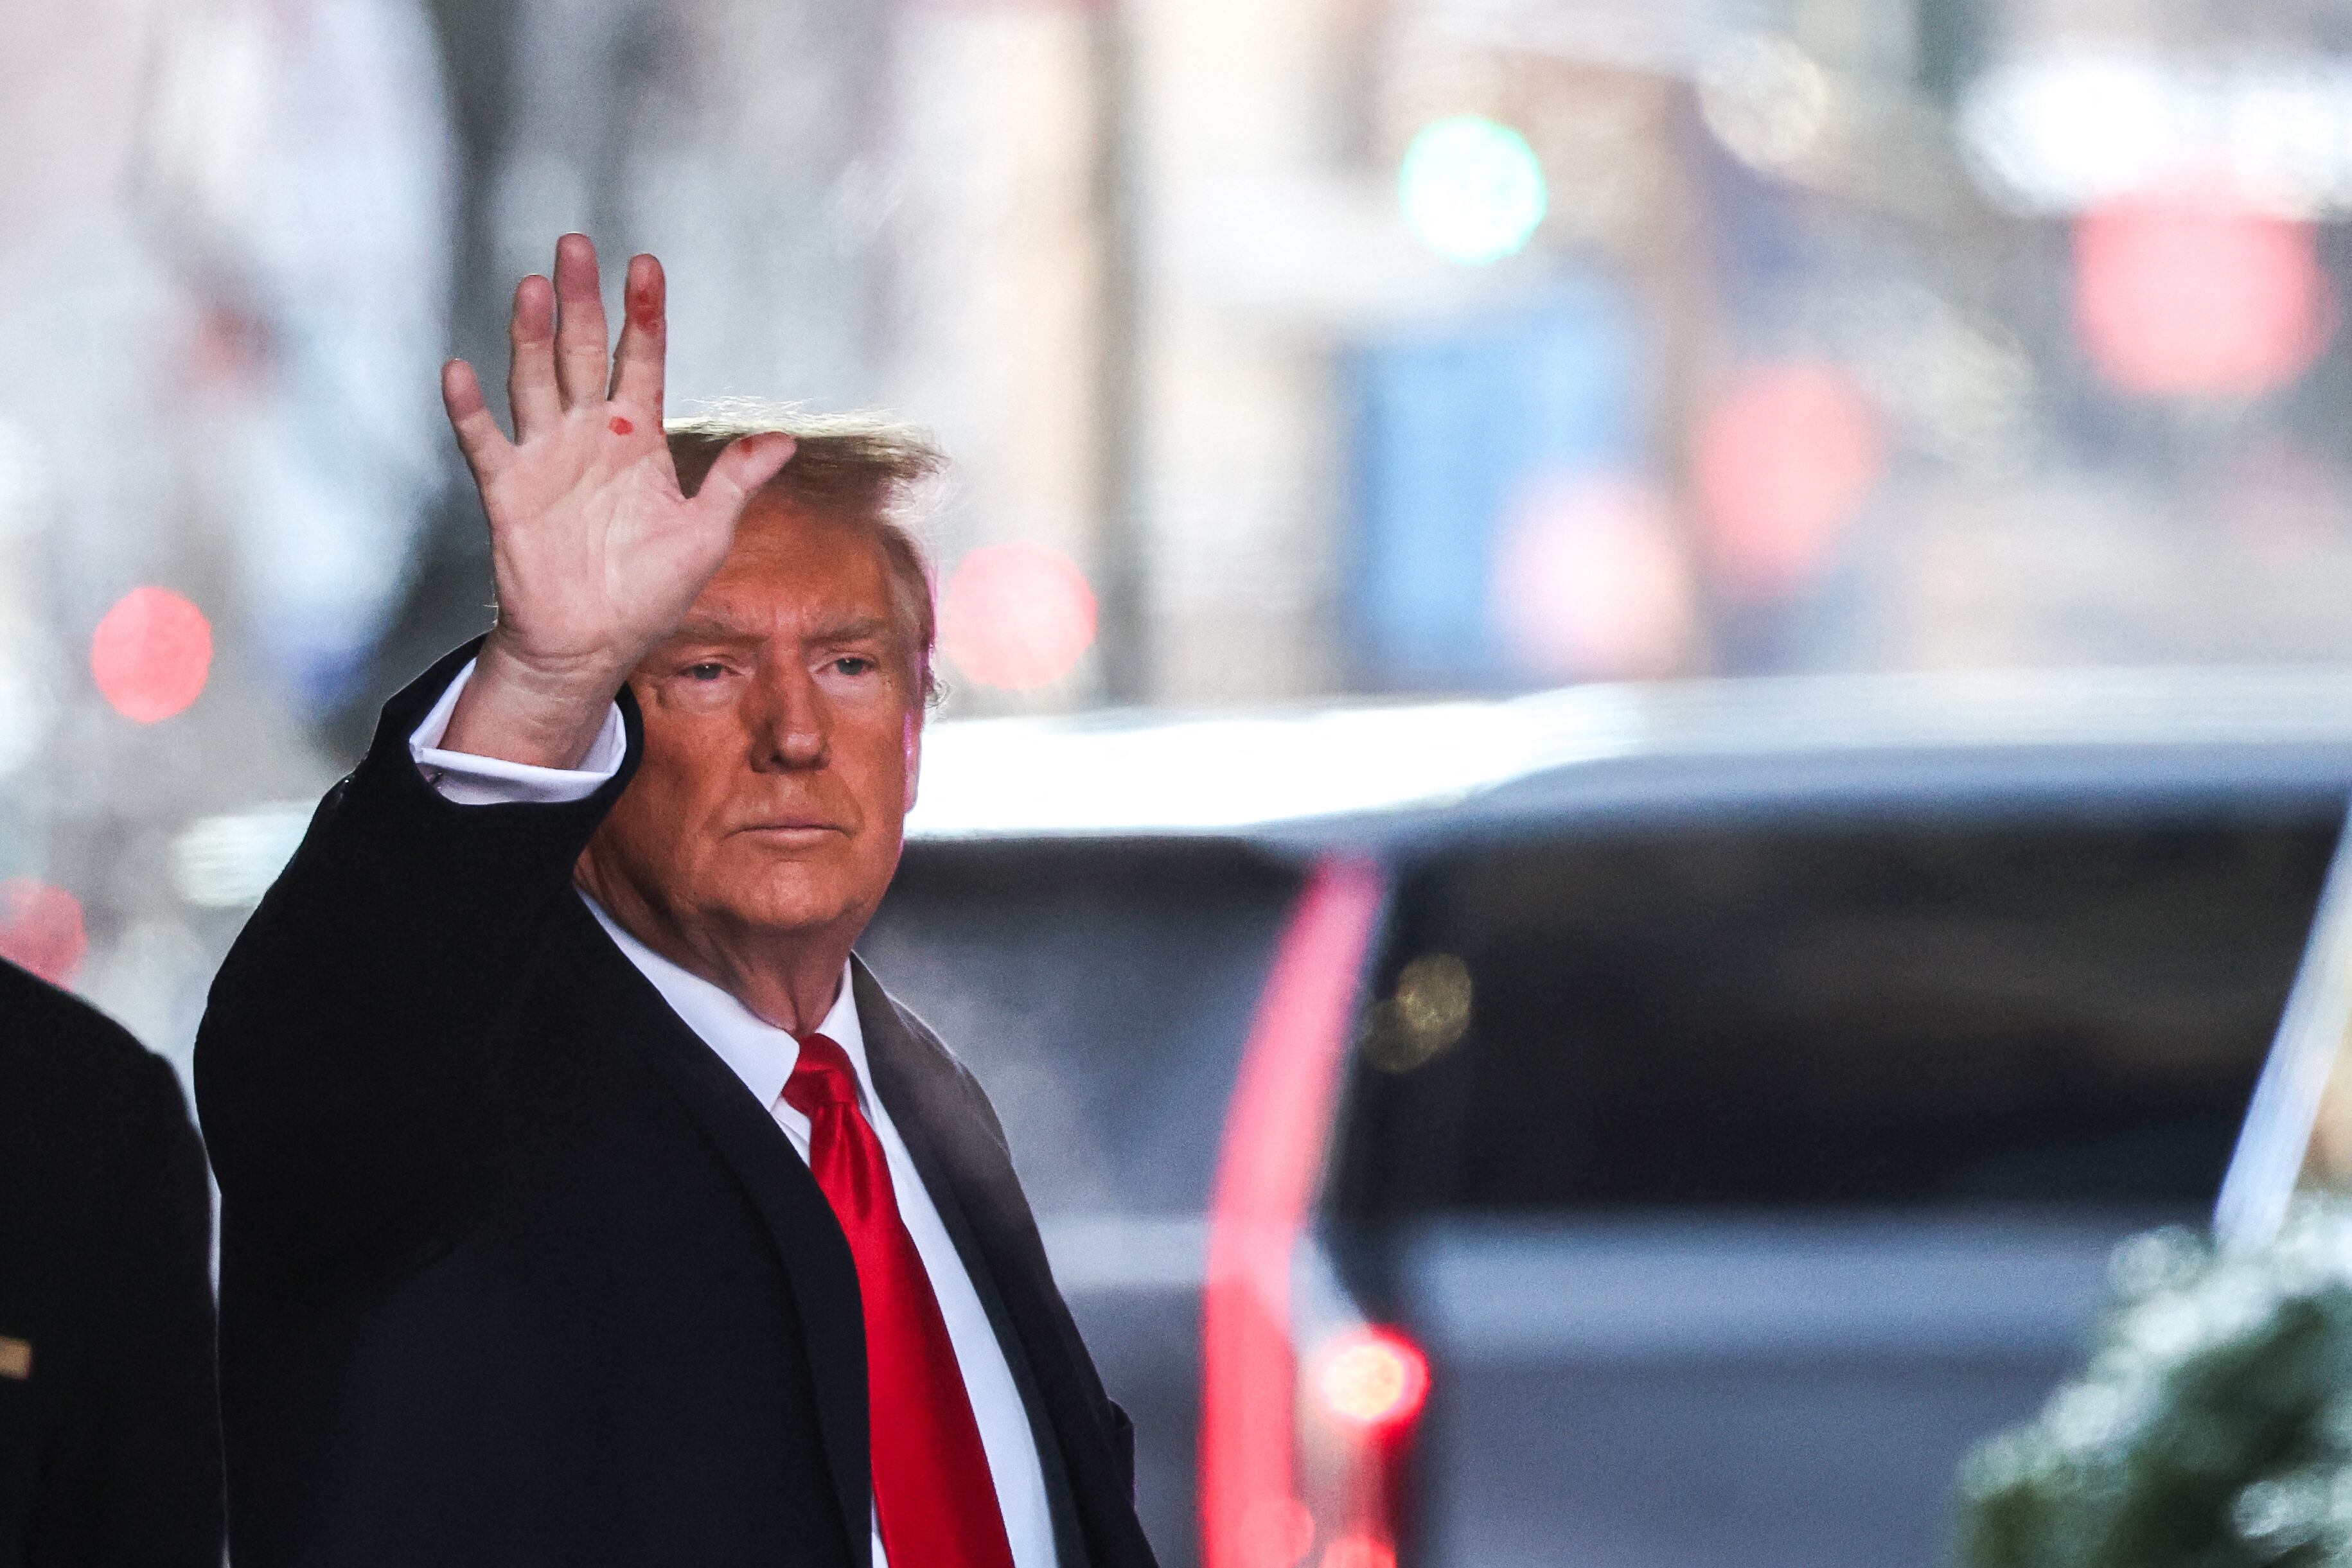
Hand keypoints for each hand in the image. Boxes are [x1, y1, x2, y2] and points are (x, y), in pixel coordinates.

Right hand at [435, 234, 795, 768]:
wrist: (593, 643)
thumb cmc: (650, 591)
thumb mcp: (706, 534)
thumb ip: (737, 481)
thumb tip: (787, 441)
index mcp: (638, 438)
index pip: (641, 360)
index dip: (644, 314)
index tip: (646, 264)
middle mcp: (589, 435)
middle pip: (581, 351)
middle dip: (580, 299)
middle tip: (576, 244)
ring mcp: (545, 458)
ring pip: (534, 381)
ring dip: (530, 335)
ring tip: (533, 287)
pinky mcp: (509, 490)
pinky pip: (486, 443)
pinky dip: (470, 409)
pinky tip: (460, 371)